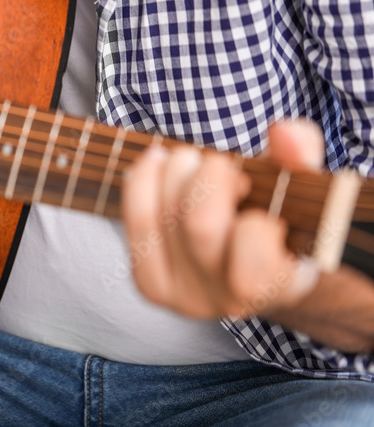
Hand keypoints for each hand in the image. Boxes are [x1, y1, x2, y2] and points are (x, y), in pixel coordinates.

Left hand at [122, 119, 373, 351]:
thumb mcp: (299, 184)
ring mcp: (184, 298)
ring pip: (159, 220)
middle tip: (219, 164)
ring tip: (189, 159)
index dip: (252, 222)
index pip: (256, 265)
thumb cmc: (278, 216)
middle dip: (207, 177)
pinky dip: (141, 181)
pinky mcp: (151, 285)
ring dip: (172, 171)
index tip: (251, 190)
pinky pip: (134, 224)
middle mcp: (230, 301)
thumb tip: (284, 134)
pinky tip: (157, 163)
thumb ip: (301, 155)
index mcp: (281, 285)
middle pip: (200, 227)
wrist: (249, 260)